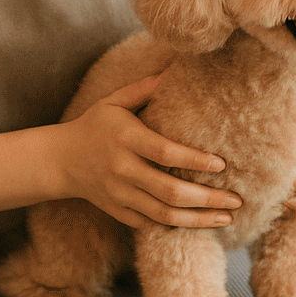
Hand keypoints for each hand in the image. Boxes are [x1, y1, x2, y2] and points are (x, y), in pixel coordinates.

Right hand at [56, 74, 241, 228]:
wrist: (59, 160)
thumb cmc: (94, 125)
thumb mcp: (114, 101)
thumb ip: (144, 88)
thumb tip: (175, 69)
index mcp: (126, 139)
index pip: (165, 153)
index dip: (195, 161)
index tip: (222, 165)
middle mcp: (122, 169)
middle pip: (170, 191)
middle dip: (207, 199)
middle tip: (236, 200)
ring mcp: (119, 194)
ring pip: (163, 215)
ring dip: (198, 220)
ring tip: (225, 218)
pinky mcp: (116, 210)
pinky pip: (149, 224)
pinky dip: (174, 226)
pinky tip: (198, 223)